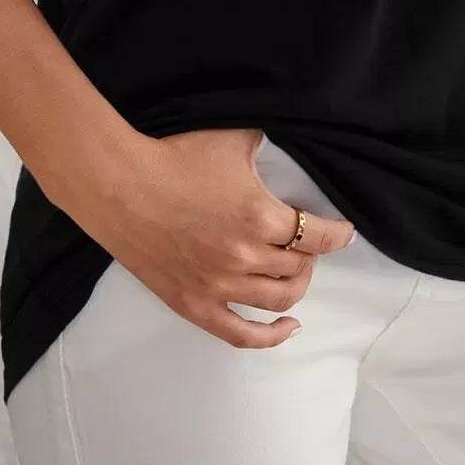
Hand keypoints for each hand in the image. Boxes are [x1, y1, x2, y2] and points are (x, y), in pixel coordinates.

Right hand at [66, 125, 356, 347]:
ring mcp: (219, 287)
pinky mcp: (194, 305)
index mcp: (260, 216)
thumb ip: (266, 140)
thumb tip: (290, 128)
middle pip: (300, 267)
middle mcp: (245, 257)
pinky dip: (271, 337)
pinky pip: (242, 335)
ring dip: (296, 286)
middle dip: (311, 256)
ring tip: (295, 271)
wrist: (120, 185)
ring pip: (278, 300)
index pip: (318, 235)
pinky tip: (288, 328)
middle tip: (308, 243)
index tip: (344, 231)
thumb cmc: (175, 157)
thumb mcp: (232, 137)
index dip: (337, 234)